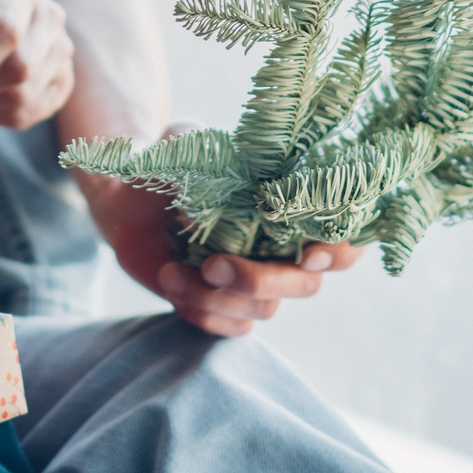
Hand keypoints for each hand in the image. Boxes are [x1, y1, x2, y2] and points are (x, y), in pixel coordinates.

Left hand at [79, 121, 363, 336]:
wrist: (129, 202)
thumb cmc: (171, 164)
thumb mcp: (184, 144)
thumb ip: (202, 153)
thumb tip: (213, 190)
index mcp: (292, 206)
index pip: (344, 234)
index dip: (340, 251)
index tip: (308, 254)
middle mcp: (285, 247)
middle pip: (306, 285)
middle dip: (261, 280)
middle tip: (213, 265)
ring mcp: (258, 280)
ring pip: (264, 309)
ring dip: (216, 297)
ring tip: (169, 272)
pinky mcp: (228, 305)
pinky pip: (232, 328)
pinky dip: (202, 314)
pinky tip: (170, 282)